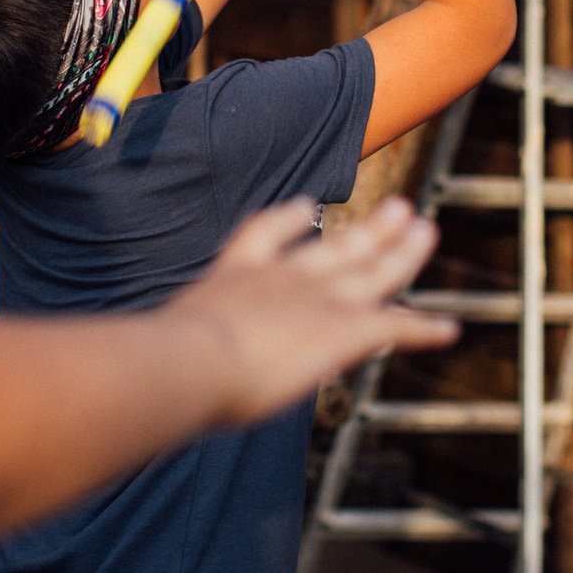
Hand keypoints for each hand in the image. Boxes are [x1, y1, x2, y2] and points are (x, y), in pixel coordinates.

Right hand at [166, 197, 455, 425]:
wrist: (192, 359)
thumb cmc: (164, 360)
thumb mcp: (157, 342)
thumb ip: (158, 346)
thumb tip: (122, 366)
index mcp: (237, 274)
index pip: (266, 234)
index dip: (290, 219)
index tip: (308, 206)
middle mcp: (284, 278)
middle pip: (336, 245)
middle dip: (368, 229)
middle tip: (399, 208)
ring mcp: (318, 300)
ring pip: (375, 270)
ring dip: (404, 253)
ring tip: (427, 231)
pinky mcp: (346, 329)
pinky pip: (396, 325)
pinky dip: (424, 328)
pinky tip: (450, 329)